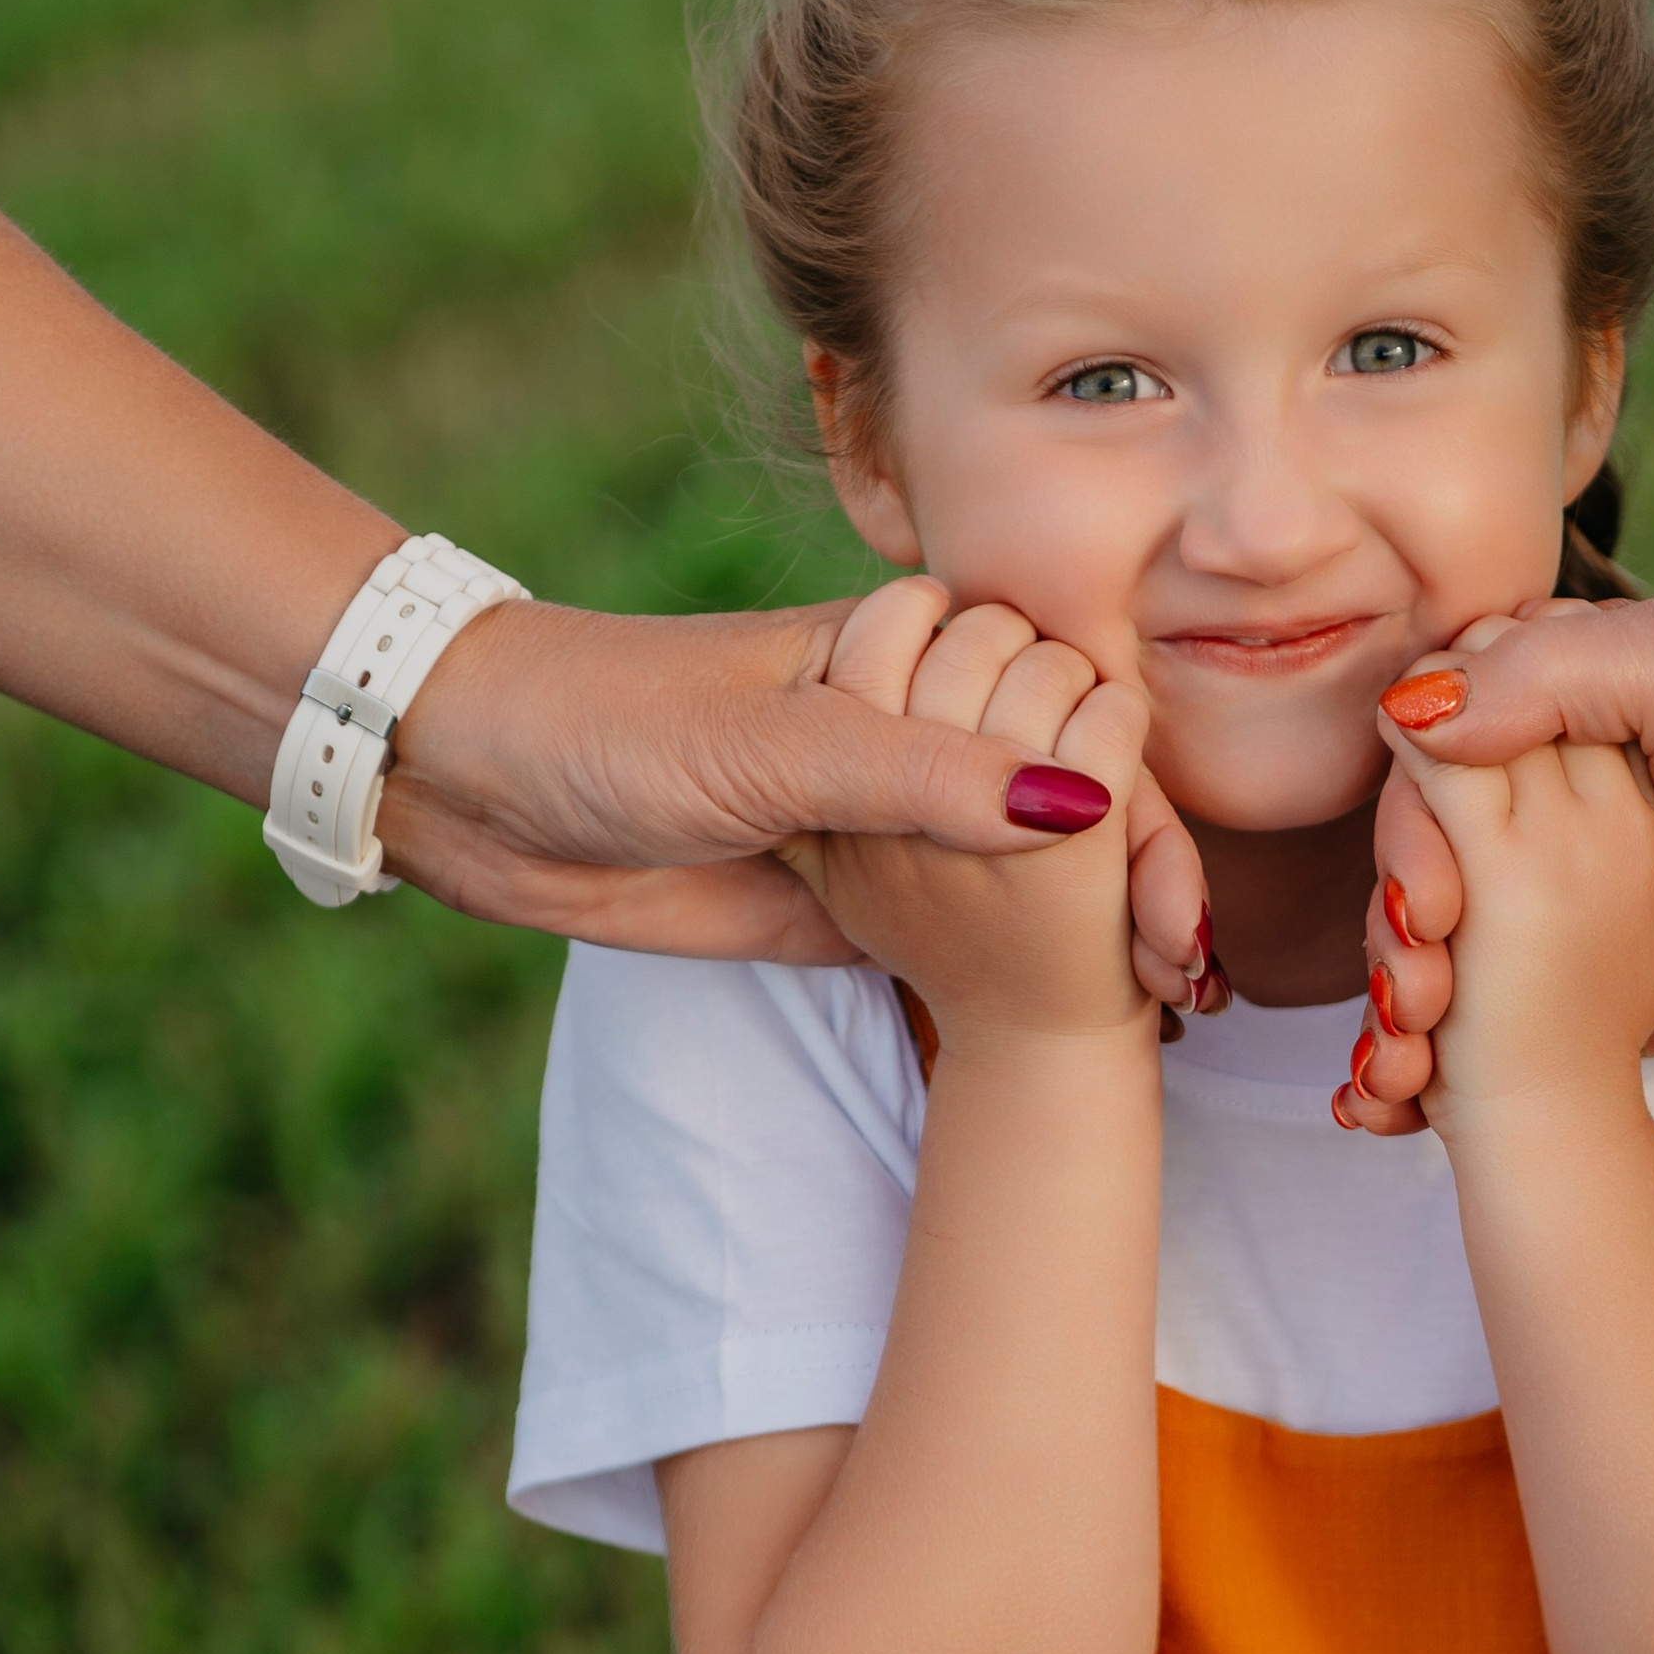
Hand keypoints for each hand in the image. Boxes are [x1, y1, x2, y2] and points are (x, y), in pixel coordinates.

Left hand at [381, 577, 1210, 1005]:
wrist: (471, 782)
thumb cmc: (609, 718)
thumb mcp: (772, 743)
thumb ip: (916, 772)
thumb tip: (1072, 801)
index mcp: (909, 649)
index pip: (1062, 704)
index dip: (1128, 793)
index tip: (1173, 898)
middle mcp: (909, 726)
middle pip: (1057, 789)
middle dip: (1128, 870)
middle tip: (1182, 969)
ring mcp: (879, 815)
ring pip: (1014, 866)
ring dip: (1084, 923)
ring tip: (1163, 1000)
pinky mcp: (838, 892)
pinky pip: (947, 922)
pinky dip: (1011, 960)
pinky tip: (1073, 1004)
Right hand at [1340, 595, 1653, 1119]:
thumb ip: (1547, 675)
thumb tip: (1404, 715)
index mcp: (1579, 688)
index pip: (1434, 715)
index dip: (1412, 775)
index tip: (1431, 832)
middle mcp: (1561, 790)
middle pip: (1421, 829)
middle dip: (1403, 886)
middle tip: (1429, 933)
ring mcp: (1568, 898)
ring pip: (1434, 928)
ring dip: (1400, 978)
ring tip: (1417, 1020)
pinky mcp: (1587, 996)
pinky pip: (1483, 1019)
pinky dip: (1424, 1055)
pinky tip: (1393, 1089)